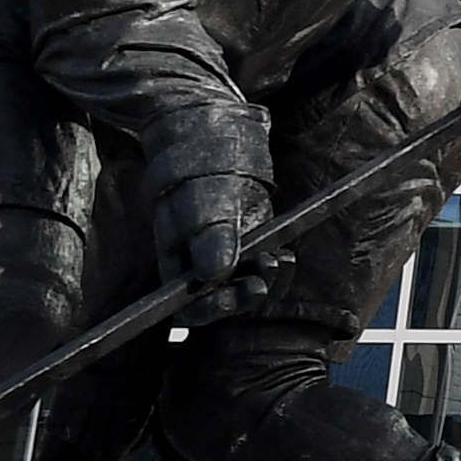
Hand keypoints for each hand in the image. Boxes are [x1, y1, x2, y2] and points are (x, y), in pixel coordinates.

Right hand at [156, 169, 274, 316]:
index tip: (229, 298)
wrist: (213, 152)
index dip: (208, 308)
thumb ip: (208, 236)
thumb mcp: (200, 203)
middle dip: (241, 299)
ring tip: (276, 263)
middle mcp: (201, 270)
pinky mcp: (251, 249)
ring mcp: (228, 260)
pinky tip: (285, 257)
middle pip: (221, 302)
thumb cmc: (195, 177)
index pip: (187, 306)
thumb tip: (214, 275)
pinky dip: (276, 267)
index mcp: (175, 266)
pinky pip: (264, 269)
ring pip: (246, 287)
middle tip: (258, 286)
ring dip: (265, 282)